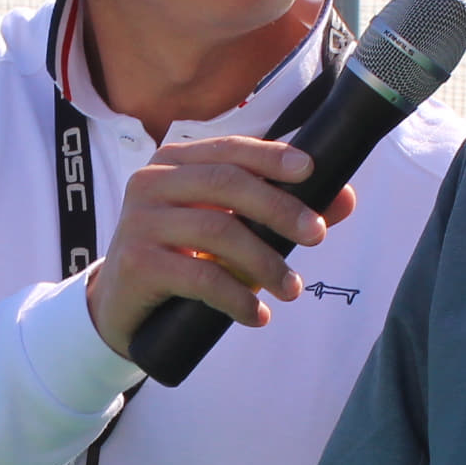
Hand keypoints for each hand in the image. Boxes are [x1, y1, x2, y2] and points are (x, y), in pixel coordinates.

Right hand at [85, 135, 359, 357]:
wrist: (119, 307)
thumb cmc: (181, 258)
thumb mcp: (228, 230)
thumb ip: (279, 213)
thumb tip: (345, 198)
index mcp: (173, 162)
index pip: (229, 150)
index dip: (271, 157)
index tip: (312, 172)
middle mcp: (150, 182)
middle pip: (226, 183)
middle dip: (279, 208)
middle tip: (318, 236)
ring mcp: (139, 221)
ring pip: (217, 230)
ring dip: (265, 262)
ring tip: (292, 288)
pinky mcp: (136, 263)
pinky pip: (199, 276)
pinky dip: (236, 298)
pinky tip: (257, 314)